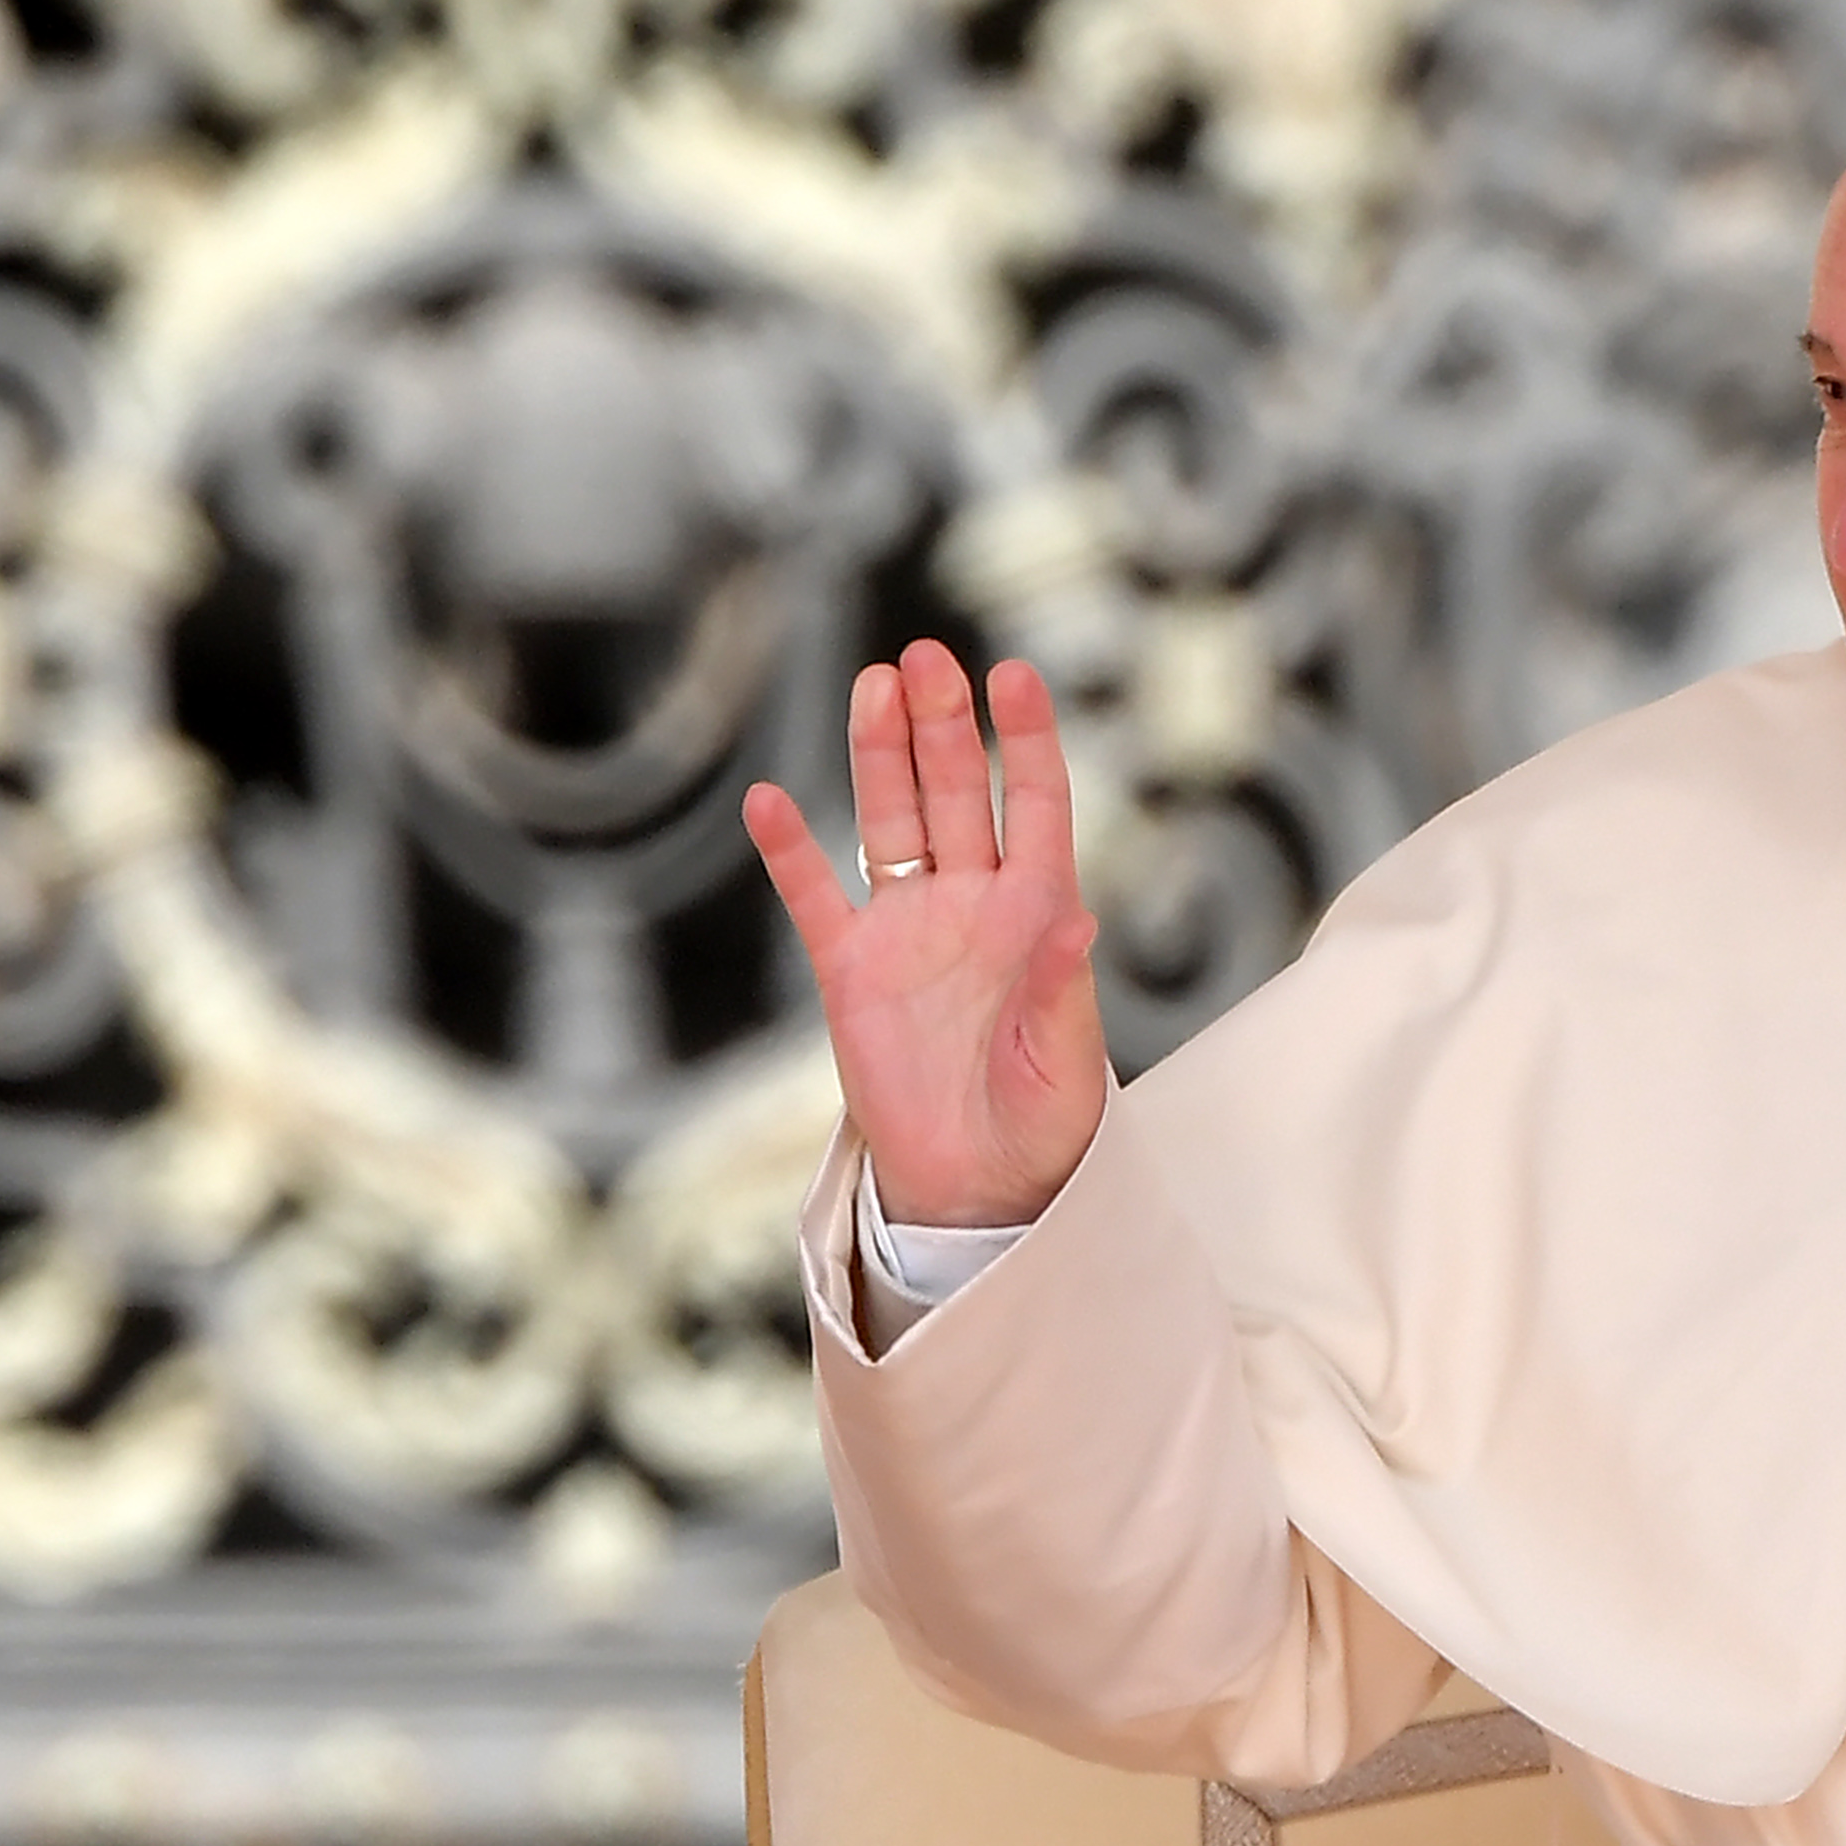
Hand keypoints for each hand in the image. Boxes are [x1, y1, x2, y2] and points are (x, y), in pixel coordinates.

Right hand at [743, 641, 1108, 1227]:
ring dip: (882, 754)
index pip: (1036, 806)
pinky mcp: (850, 969)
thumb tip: (1077, 921)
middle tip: (927, 656)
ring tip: (875, 683)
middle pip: (955, 792)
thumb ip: (1058, 991)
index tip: (1017, 677)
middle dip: (942, 723)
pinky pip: (814, 897)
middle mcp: (973, 904)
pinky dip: (790, 852)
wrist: (975, 1189)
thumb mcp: (1064, 1066)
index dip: (1027, 741)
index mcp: (1038, 915)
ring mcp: (908, 929)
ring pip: (891, 819)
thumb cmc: (1044, 1129)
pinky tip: (768, 802)